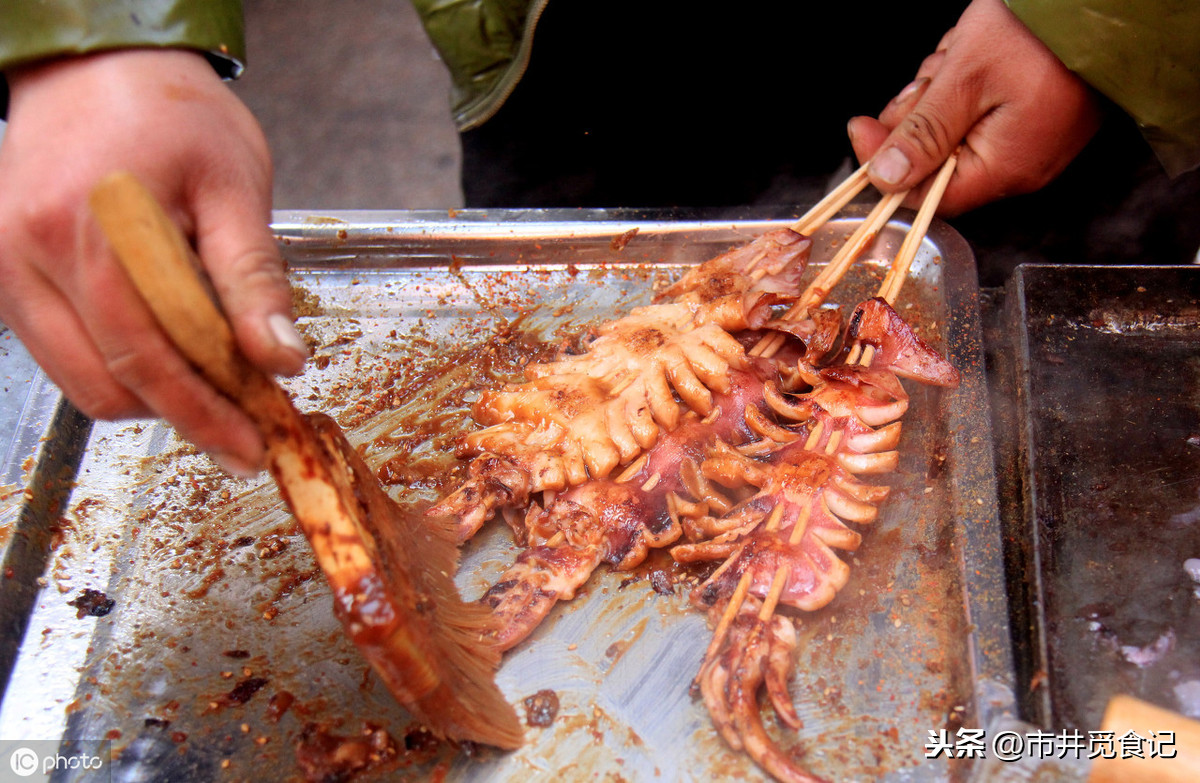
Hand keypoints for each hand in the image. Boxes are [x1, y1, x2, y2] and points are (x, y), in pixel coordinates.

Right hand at [0, 49, 305, 473]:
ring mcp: (5, 265)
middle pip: (109, 379)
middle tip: (245, 430)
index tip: (256, 441)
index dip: (209, 408)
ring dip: (151, 399)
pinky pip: (61, 352)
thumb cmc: (175, 117)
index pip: (153, 350)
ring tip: (215, 392)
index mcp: (93, 221)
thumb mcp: (235, 186)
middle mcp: (30, 248)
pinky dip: (117, 369)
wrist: (101, 69)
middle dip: (185, 416)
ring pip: (80, 380)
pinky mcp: (2, 274)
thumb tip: (279, 357)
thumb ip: (254, 277)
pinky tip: (171, 358)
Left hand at [846, 0, 1103, 214]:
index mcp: (1004, 168)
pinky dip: (964, 84)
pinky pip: (976, 112)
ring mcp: (1026, 141)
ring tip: (962, 56)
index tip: (860, 127)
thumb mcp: (966, 79)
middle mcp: (1018, 166)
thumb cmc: (1039, 33)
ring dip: (940, 91)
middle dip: (918, 114)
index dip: (885, 165)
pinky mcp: (1029, 117)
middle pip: (933, 160)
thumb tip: (885, 178)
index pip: (924, 194)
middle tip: (933, 75)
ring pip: (950, 129)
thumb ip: (923, 133)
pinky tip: (976, 55)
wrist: (1101, 0)